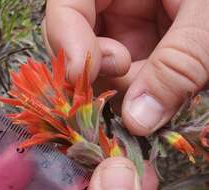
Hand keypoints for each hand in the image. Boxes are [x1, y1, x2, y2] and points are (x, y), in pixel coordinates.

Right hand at [44, 0, 208, 134]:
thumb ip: (178, 63)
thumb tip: (138, 121)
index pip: (67, 5)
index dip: (68, 42)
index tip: (86, 76)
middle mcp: (118, 5)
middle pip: (83, 48)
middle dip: (107, 79)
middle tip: (138, 97)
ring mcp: (132, 31)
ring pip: (108, 74)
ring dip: (133, 95)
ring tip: (168, 96)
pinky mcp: (147, 53)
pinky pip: (132, 83)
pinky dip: (147, 98)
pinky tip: (167, 101)